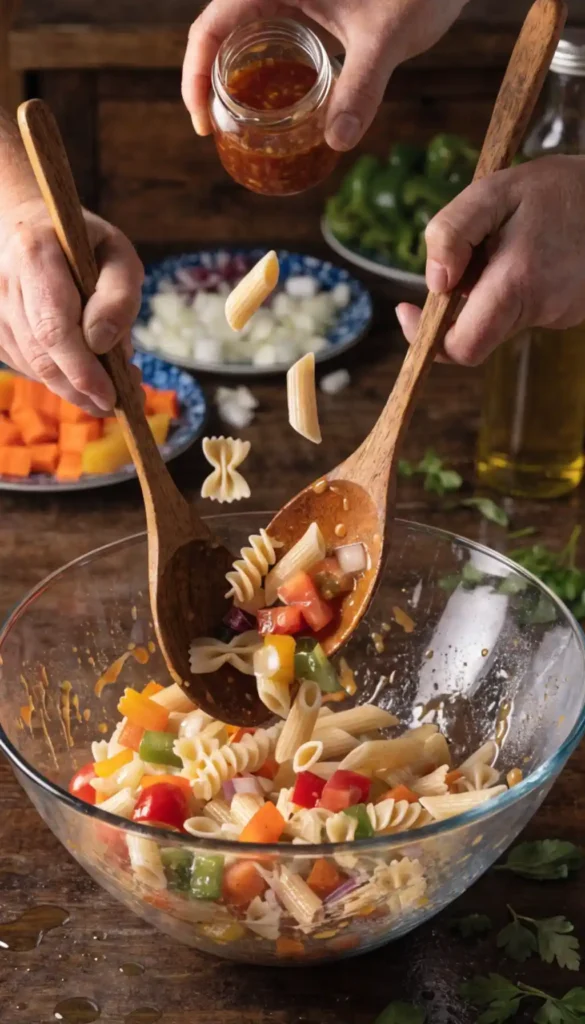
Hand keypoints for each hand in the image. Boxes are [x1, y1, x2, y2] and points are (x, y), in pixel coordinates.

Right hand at [0, 199, 143, 413]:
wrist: (33, 229)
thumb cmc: (86, 245)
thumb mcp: (119, 256)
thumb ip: (118, 296)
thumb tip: (101, 342)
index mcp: (35, 256)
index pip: (54, 327)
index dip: (82, 369)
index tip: (111, 394)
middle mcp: (5, 285)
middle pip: (42, 356)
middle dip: (81, 389)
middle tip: (118, 402)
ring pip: (34, 368)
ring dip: (74, 388)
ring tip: (111, 385)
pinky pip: (28, 367)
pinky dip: (59, 378)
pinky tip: (84, 371)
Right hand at [182, 0, 467, 150]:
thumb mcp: (390, 34)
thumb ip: (363, 85)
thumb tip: (338, 142)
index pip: (211, 25)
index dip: (195, 75)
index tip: (202, 123)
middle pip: (219, 30)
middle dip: (209, 81)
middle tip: (217, 131)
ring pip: (242, 32)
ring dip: (235, 76)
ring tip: (242, 123)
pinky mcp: (311, 0)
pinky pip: (272, 33)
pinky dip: (266, 67)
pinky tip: (279, 101)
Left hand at [396, 156, 584, 364]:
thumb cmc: (553, 189)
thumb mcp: (492, 192)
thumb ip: (452, 233)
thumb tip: (434, 283)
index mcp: (517, 284)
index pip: (463, 347)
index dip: (429, 340)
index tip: (408, 310)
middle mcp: (542, 309)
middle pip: (477, 336)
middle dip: (457, 308)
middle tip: (465, 262)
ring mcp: (560, 315)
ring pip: (500, 322)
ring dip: (488, 293)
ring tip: (510, 246)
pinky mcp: (570, 313)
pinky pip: (525, 312)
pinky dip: (514, 291)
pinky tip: (532, 255)